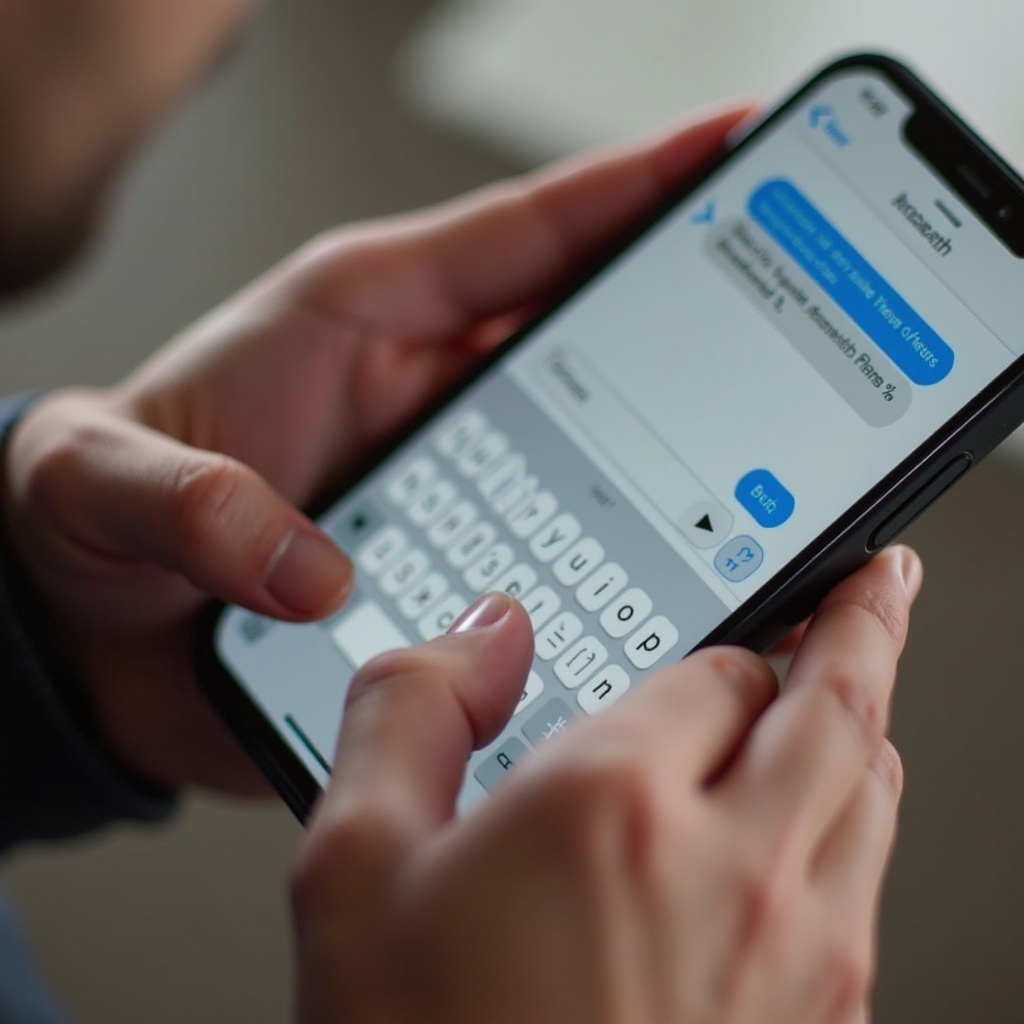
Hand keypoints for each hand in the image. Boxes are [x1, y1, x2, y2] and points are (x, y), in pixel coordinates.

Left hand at [0, 107, 748, 792]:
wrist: (89, 637)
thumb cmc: (95, 521)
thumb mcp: (97, 482)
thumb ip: (186, 503)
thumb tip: (306, 568)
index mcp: (362, 320)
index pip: (517, 237)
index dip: (628, 189)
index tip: (729, 149)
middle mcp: (426, 394)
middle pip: (585, 338)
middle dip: (689, 316)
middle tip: (788, 305)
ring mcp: (451, 483)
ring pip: (591, 450)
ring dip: (666, 461)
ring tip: (756, 469)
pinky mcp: (450, 567)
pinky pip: (553, 556)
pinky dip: (606, 569)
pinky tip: (653, 592)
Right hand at [291, 546, 920, 1023]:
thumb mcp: (355, 868)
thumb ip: (409, 710)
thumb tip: (477, 634)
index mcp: (617, 808)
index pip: (714, 670)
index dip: (709, 640)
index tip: (729, 613)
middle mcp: (730, 874)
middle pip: (840, 706)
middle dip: (862, 627)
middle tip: (876, 583)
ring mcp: (794, 963)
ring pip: (875, 795)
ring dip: (868, 727)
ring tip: (859, 689)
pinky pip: (869, 894)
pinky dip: (858, 831)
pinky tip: (823, 831)